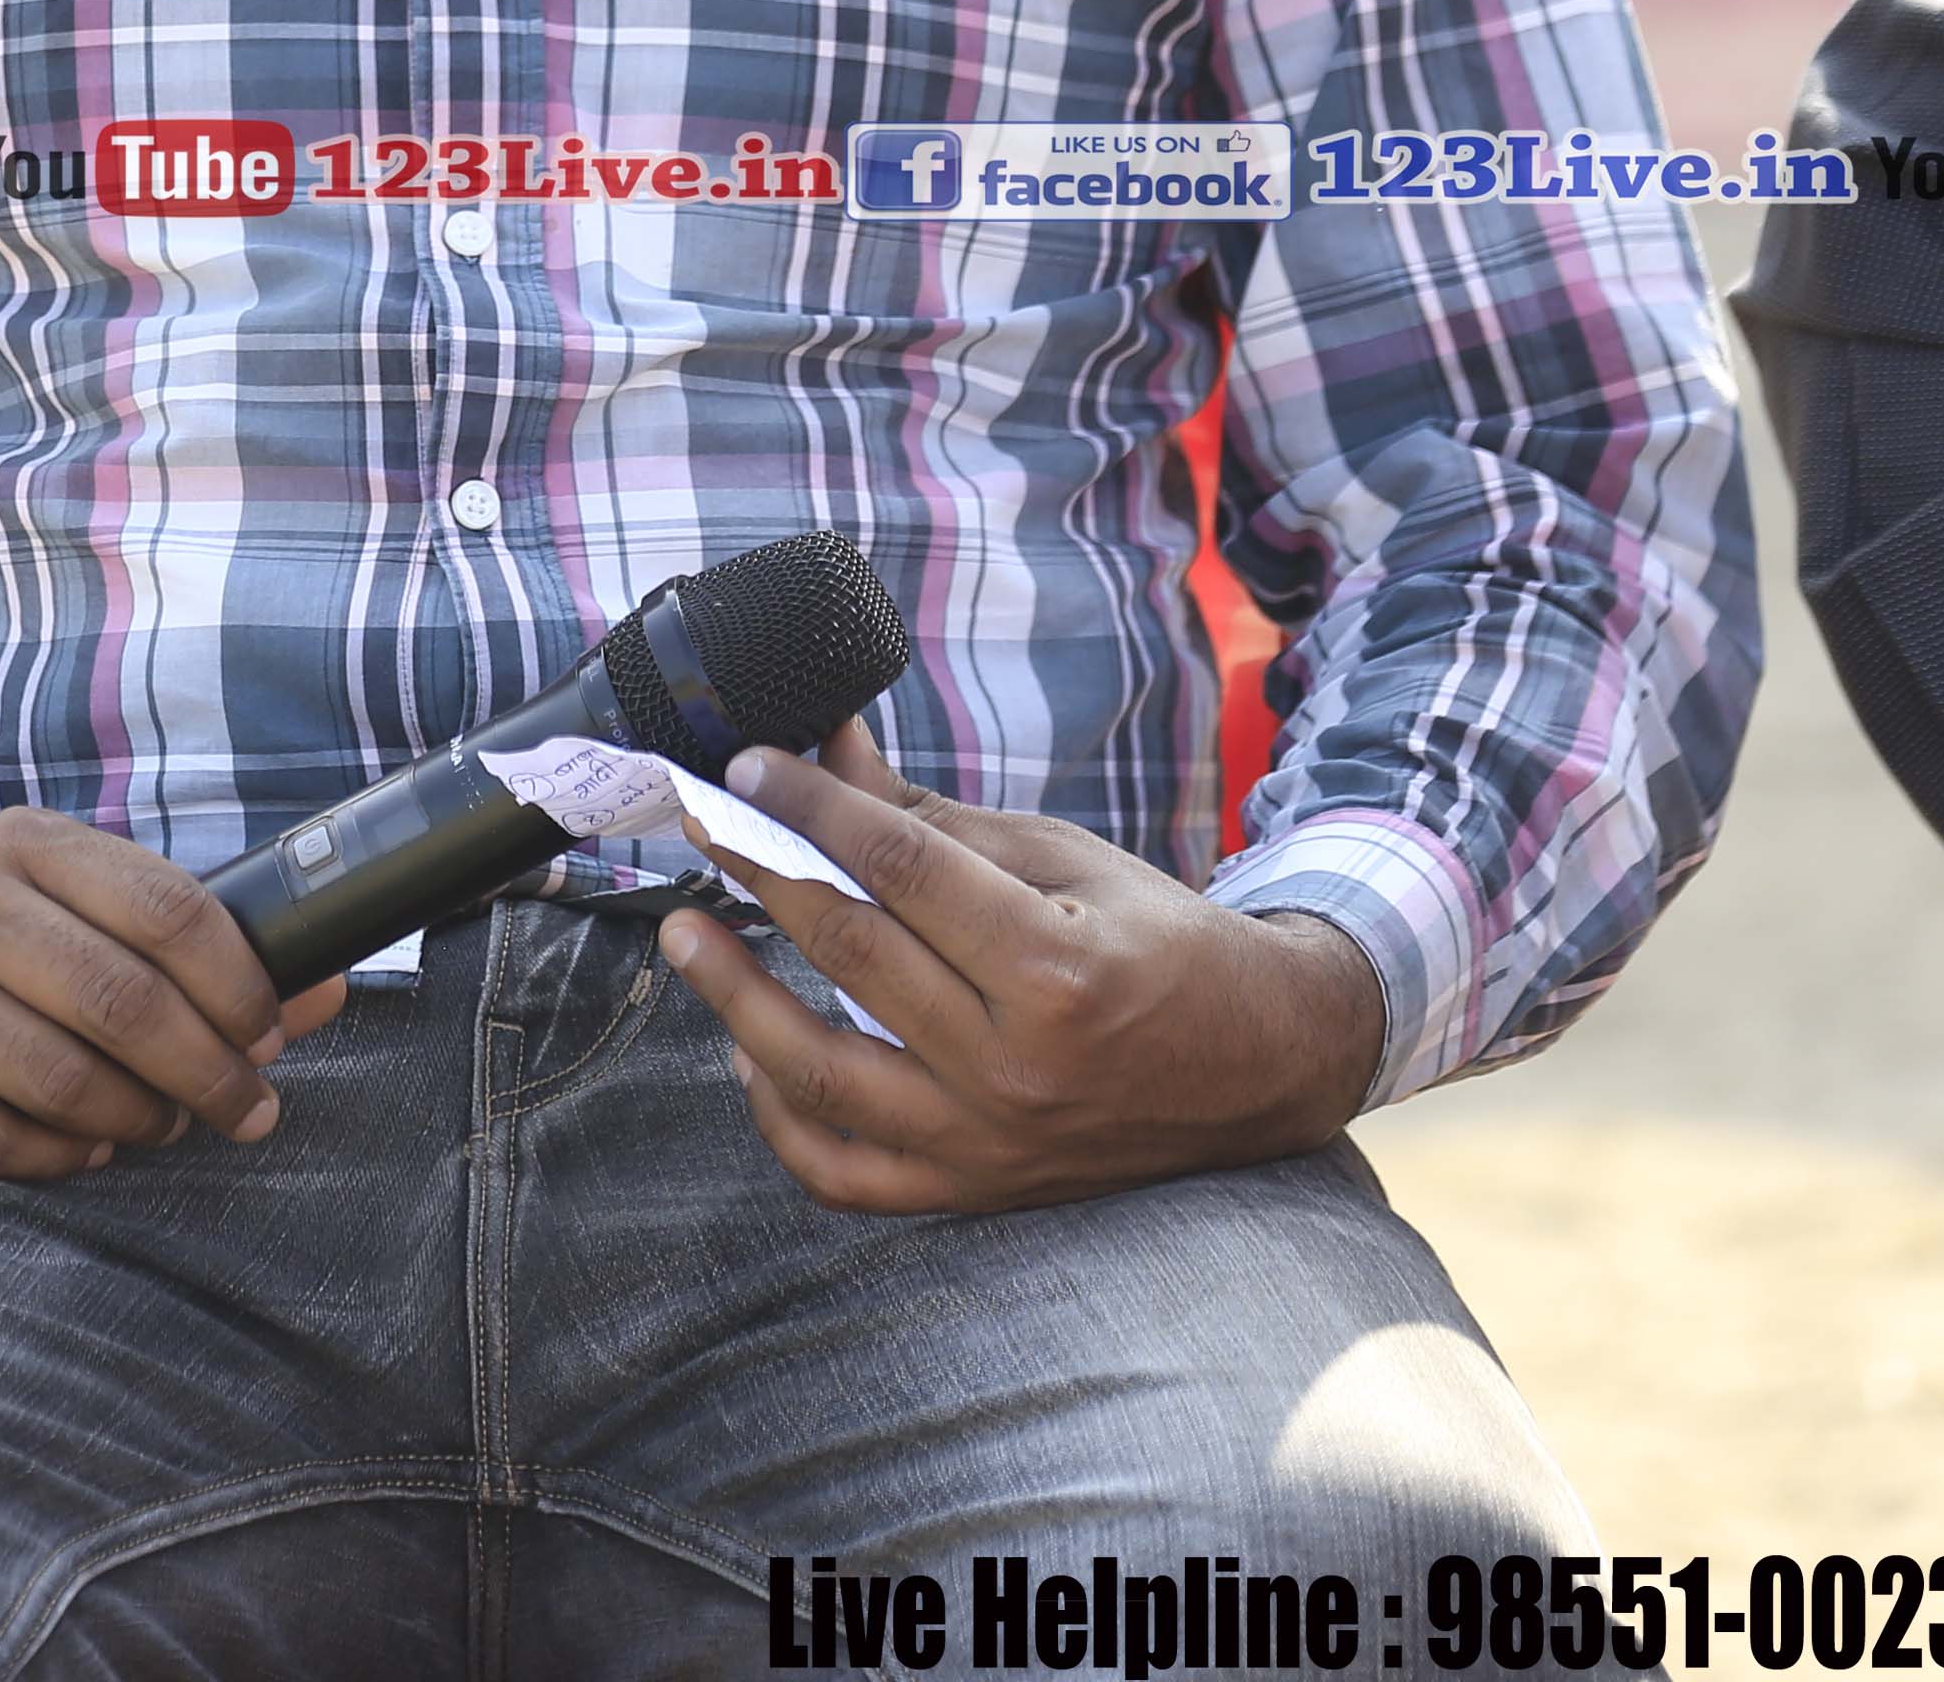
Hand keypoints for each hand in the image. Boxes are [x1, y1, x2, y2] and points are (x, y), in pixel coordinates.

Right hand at [0, 813, 351, 1180]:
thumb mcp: (56, 898)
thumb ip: (182, 940)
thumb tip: (326, 989)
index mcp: (24, 843)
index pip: (167, 909)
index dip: (240, 987)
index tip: (271, 1039)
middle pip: (124, 1003)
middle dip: (209, 1074)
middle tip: (247, 1112)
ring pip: (65, 1080)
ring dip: (139, 1121)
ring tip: (160, 1126)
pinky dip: (60, 1155)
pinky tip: (83, 1144)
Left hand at [657, 718, 1389, 1213]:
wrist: (1259, 1065)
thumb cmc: (1158, 944)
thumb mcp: (1062, 860)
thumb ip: (933, 819)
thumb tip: (823, 751)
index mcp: (1054, 968)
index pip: (897, 868)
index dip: (809, 806)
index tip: (747, 767)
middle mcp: (1015, 1066)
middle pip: (850, 952)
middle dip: (759, 871)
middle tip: (702, 821)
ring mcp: (988, 1143)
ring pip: (821, 1073)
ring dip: (734, 996)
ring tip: (684, 934)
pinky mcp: (972, 1192)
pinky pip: (844, 1172)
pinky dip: (781, 1117)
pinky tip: (747, 1057)